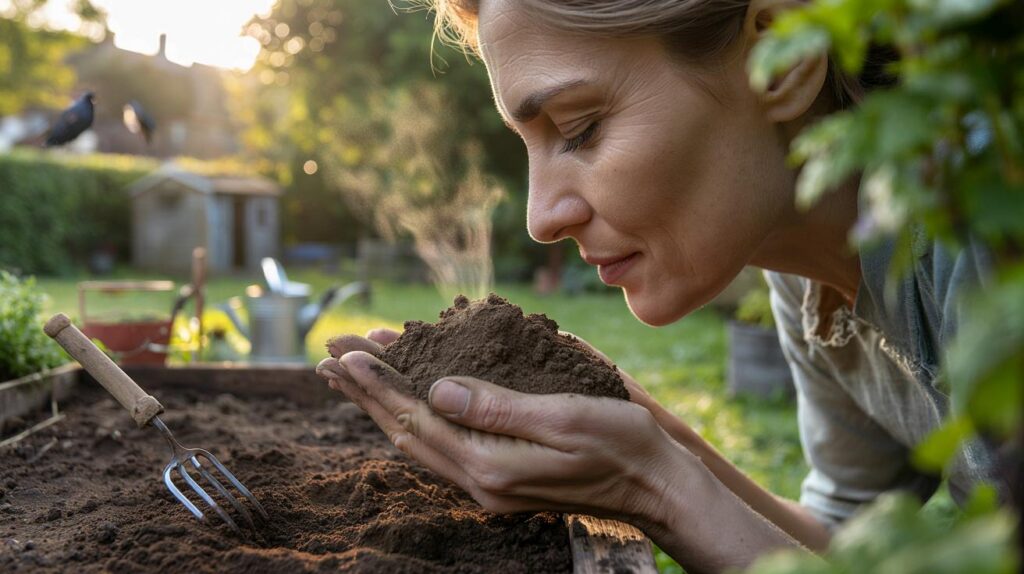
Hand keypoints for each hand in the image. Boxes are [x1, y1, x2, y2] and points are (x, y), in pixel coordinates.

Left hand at [315, 329, 698, 528]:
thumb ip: (498, 406)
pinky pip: (440, 450)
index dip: (379, 383)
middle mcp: (480, 481)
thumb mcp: (564, 416)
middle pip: (405, 432)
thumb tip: (437, 389)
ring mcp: (488, 487)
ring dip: (382, 408)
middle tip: (328, 359)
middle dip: (365, 394)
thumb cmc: (620, 443)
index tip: (346, 352)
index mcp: (490, 463)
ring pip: (418, 444)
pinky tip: (406, 405)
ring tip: (353, 379)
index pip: (418, 417)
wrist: (654, 487)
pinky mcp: (500, 482)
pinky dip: (413, 421)